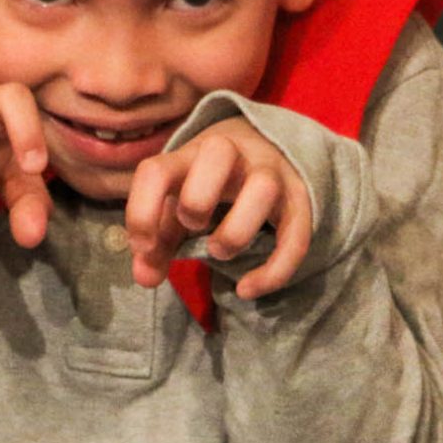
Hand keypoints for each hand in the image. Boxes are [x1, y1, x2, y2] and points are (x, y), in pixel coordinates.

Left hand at [123, 118, 312, 299]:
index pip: (157, 170)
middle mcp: (232, 154)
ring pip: (264, 187)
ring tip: (219, 252)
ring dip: (237, 230)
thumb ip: (157, 244)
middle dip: (196, 199)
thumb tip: (146, 278)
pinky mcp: (299, 201)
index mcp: (190, 155)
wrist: (267, 151)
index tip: (144, 248)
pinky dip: (273, 271)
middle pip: (218, 152)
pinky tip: (246, 290)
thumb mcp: (178, 206)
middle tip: (193, 228)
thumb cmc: (209, 187)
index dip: (142, 212)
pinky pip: (296, 234)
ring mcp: (270, 173)